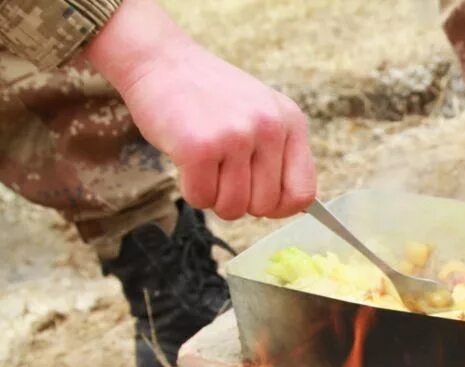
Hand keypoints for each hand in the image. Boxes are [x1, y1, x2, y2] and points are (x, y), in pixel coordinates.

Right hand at [85, 0, 315, 219]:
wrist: (161, 61)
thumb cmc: (210, 96)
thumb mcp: (260, 114)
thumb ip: (279, 155)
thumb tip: (290, 207)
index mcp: (291, 122)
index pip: (303, 193)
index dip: (280, 208)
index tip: (259, 198)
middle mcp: (269, 128)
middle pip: (265, 206)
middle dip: (239, 200)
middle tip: (220, 171)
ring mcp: (236, 136)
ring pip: (233, 208)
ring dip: (213, 196)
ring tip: (204, 163)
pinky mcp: (200, 147)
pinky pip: (202, 199)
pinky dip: (190, 190)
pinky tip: (186, 161)